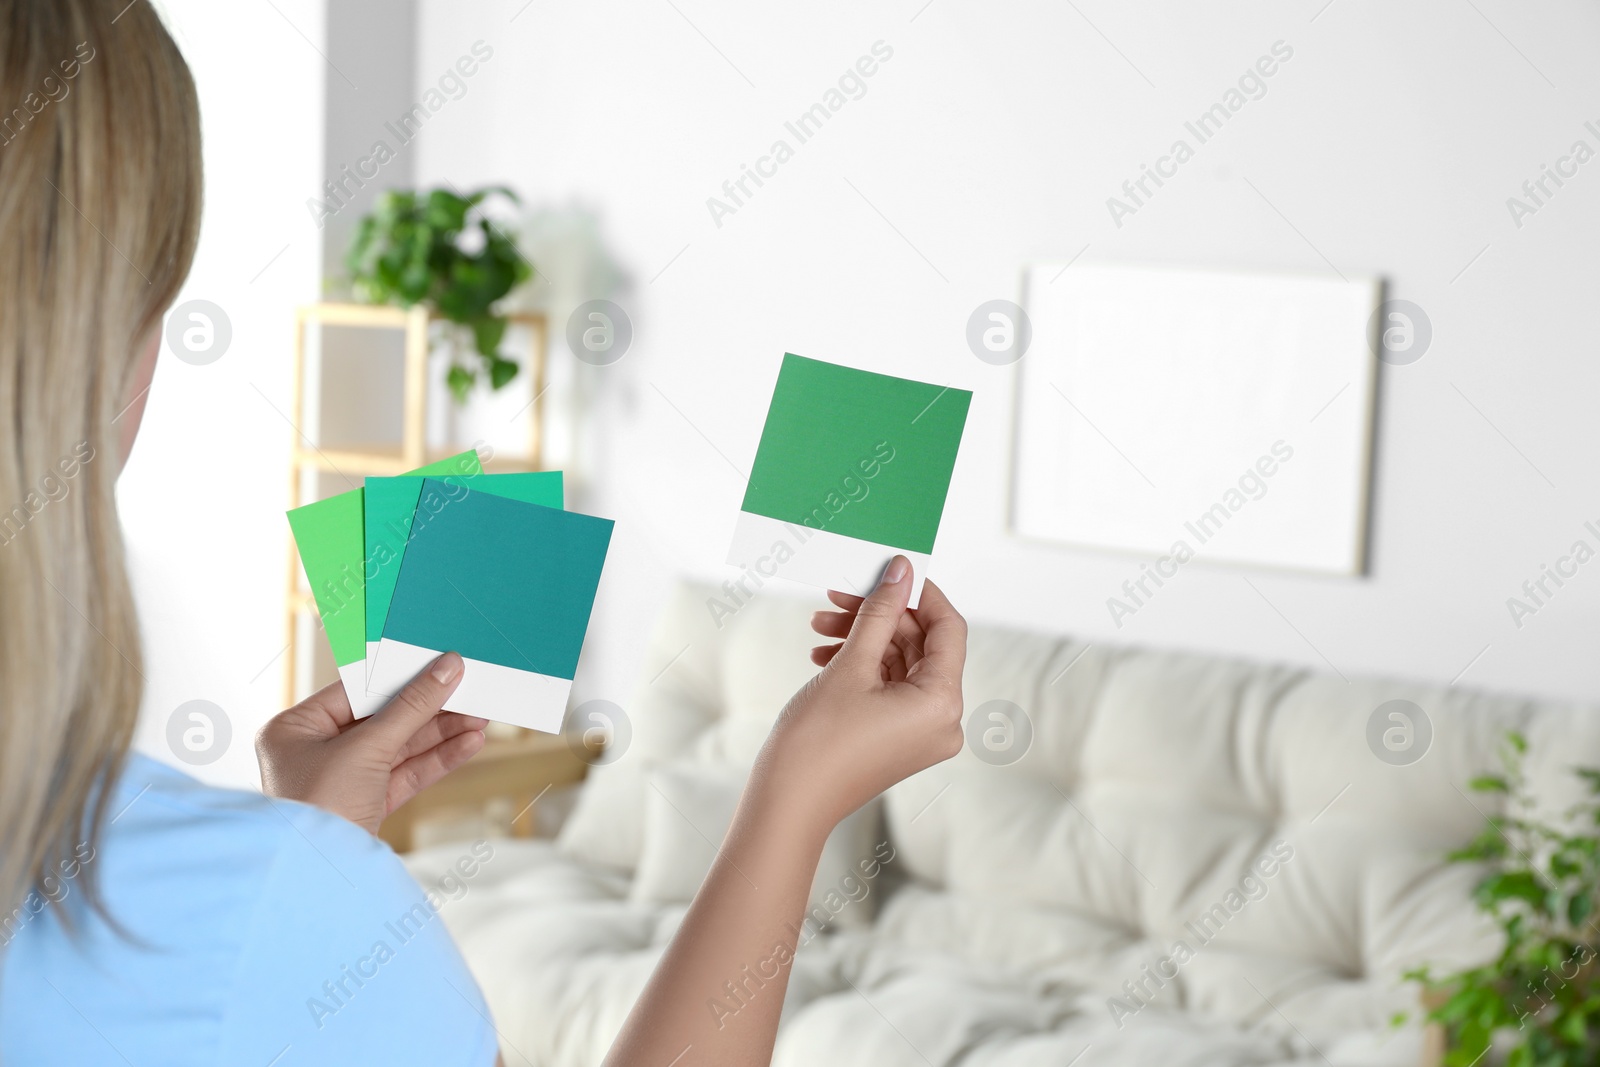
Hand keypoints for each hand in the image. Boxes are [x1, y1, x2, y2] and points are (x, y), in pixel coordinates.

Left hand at [255, 652, 485, 833]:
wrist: (316, 886)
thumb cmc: (318, 809)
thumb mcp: (367, 748)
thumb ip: (412, 706)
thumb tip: (447, 668)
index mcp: (294, 729)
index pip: (355, 691)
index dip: (400, 676)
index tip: (439, 664)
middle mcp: (313, 752)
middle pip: (383, 719)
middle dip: (430, 709)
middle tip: (469, 692)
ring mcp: (340, 781)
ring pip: (399, 747)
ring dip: (441, 733)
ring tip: (479, 718)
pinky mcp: (365, 806)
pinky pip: (404, 774)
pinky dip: (436, 760)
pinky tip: (467, 744)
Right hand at [752, 556, 966, 836]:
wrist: (789, 803)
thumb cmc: (818, 741)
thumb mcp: (850, 665)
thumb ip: (880, 613)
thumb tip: (901, 571)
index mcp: (942, 703)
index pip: (948, 628)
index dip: (920, 594)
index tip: (889, 571)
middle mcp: (943, 721)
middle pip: (921, 645)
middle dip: (879, 616)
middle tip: (838, 595)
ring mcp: (922, 733)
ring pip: (900, 663)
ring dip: (863, 638)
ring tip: (820, 625)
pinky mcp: (900, 738)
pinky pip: (890, 687)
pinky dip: (862, 666)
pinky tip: (824, 655)